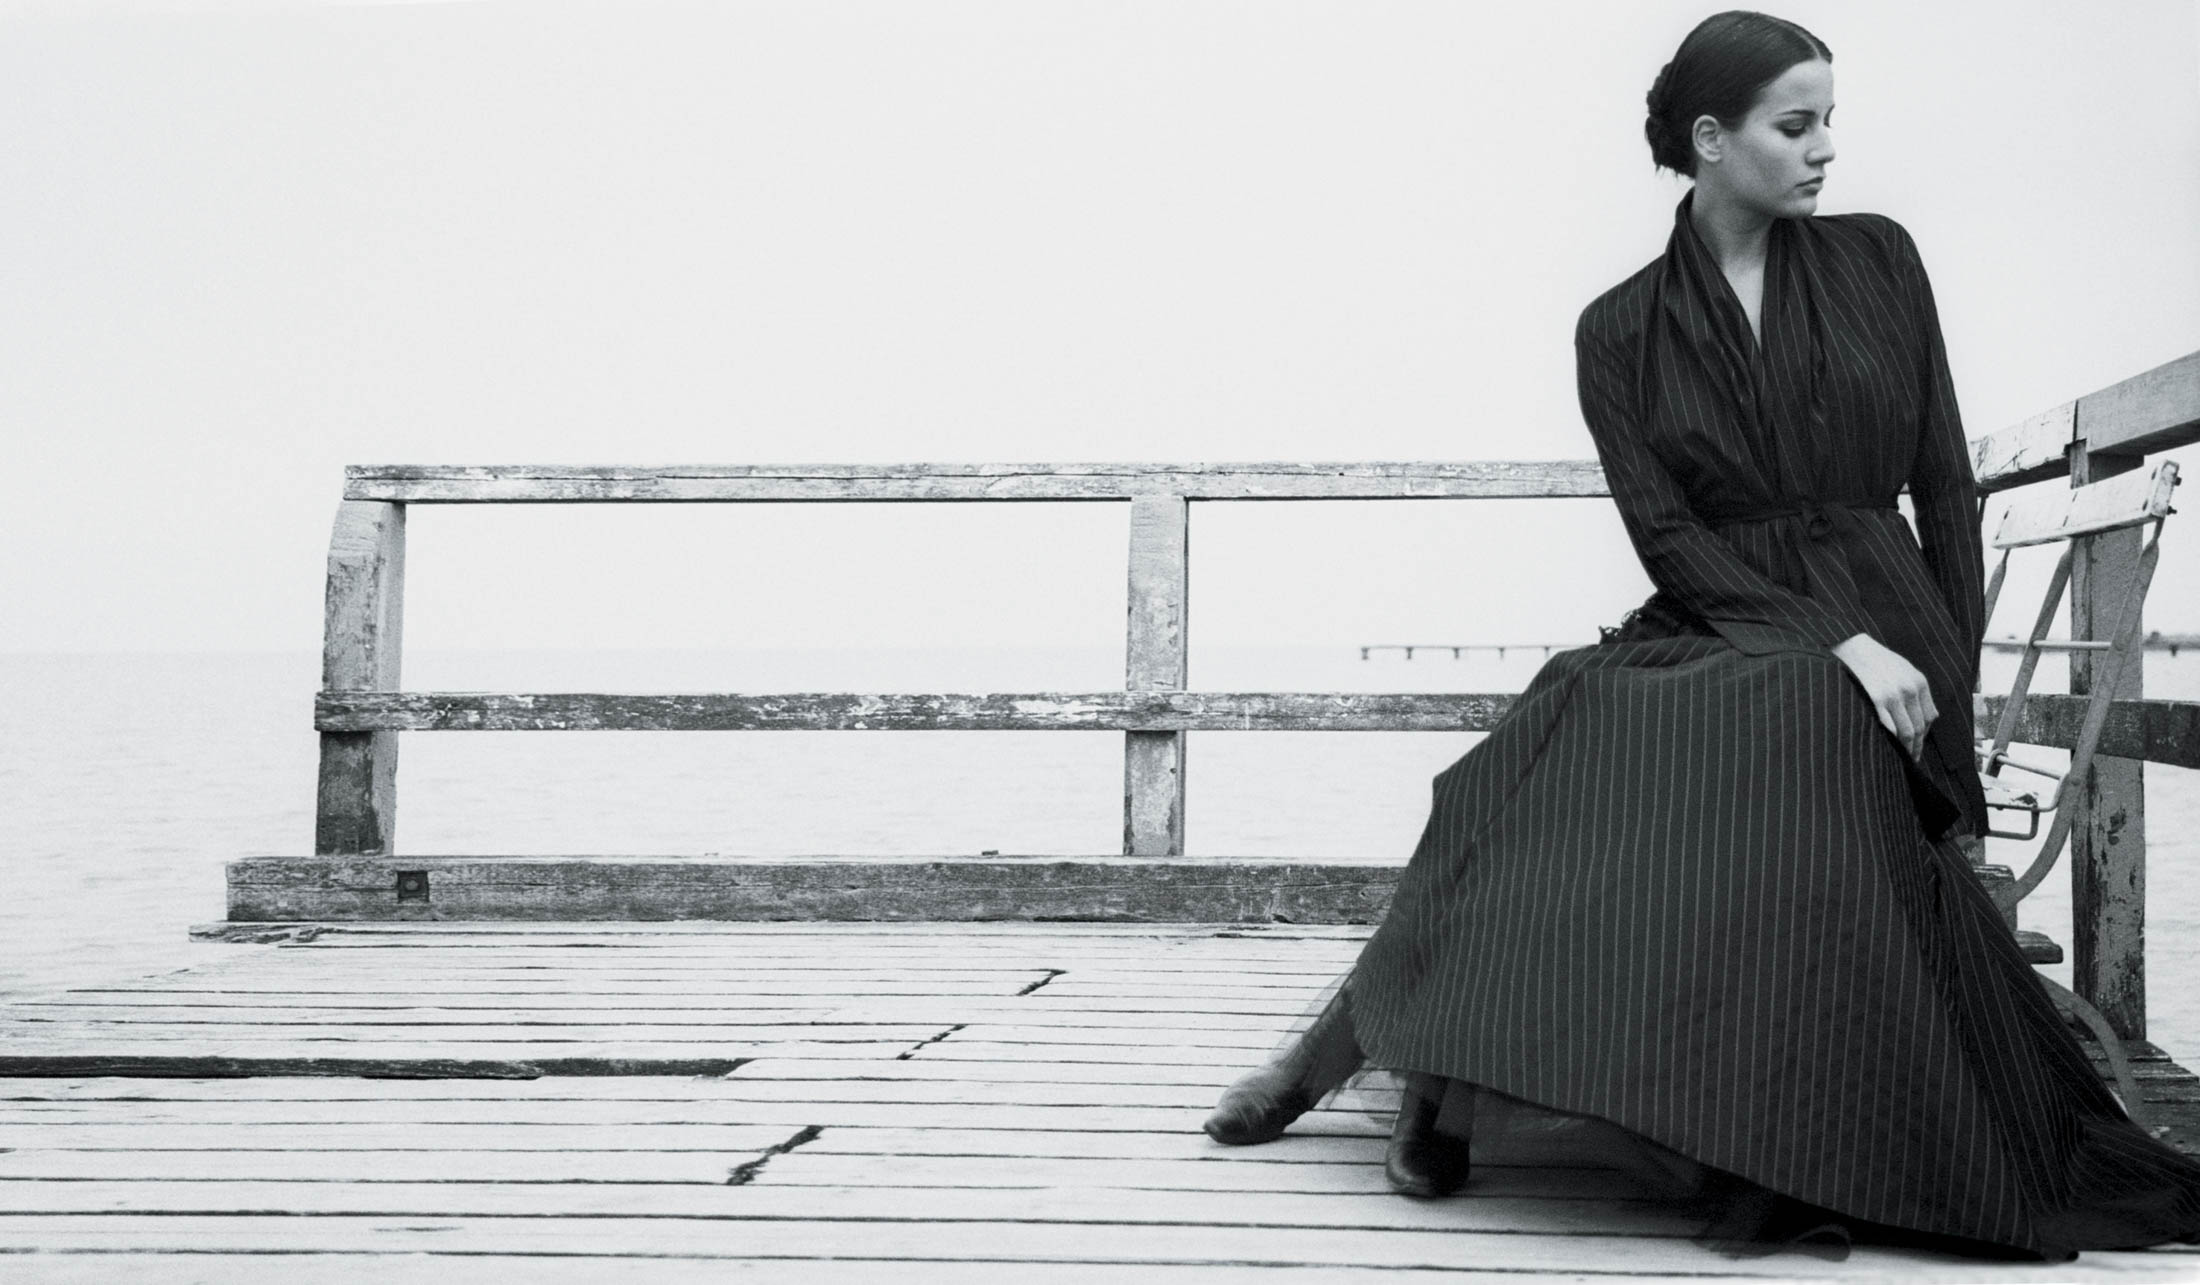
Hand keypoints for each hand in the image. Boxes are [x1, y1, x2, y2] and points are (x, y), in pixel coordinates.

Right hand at [1830, 633, 1936, 759]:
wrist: (1853, 646)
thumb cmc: (1876, 658)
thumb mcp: (1904, 669)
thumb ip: (1915, 690)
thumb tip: (1927, 715)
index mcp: (1919, 682)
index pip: (1930, 716)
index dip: (1925, 734)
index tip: (1918, 744)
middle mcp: (1910, 689)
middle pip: (1919, 726)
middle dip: (1917, 746)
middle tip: (1912, 759)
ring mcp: (1894, 695)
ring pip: (1906, 730)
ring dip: (1906, 747)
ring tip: (1902, 757)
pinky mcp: (1876, 699)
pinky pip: (1889, 726)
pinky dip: (1891, 740)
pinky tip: (1888, 746)